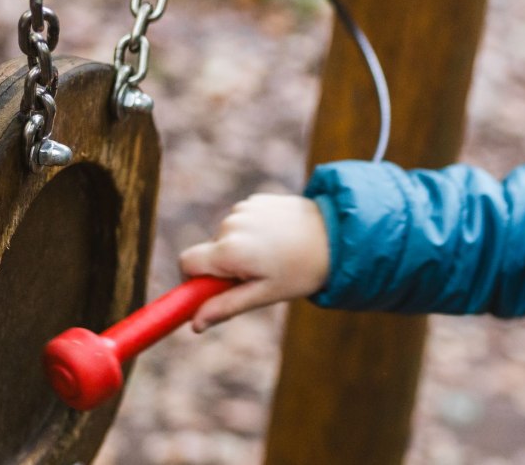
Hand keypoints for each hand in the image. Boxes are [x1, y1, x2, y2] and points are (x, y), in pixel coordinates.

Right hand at [177, 193, 330, 332]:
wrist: (337, 236)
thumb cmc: (302, 271)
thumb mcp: (264, 294)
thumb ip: (226, 307)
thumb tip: (195, 324)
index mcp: (230, 250)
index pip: (187, 263)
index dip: (194, 280)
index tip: (212, 291)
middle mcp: (231, 225)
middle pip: (209, 252)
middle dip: (224, 268)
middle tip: (258, 276)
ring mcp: (243, 209)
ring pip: (226, 238)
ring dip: (240, 249)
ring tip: (273, 256)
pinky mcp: (255, 200)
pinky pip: (241, 222)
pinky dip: (252, 232)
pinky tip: (278, 237)